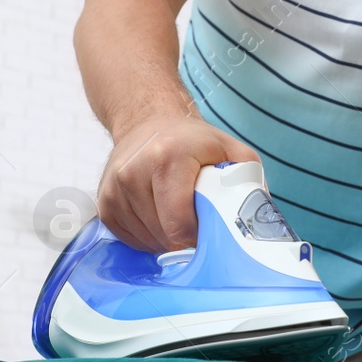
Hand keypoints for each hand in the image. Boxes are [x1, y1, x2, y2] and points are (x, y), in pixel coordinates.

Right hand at [97, 113, 258, 252]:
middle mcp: (134, 170)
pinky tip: (158, 218)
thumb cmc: (193, 142)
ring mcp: (115, 187)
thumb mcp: (231, 150)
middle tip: (196, 223)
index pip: (179, 223)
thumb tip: (258, 222)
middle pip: (163, 236)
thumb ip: (248, 181)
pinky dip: (146, 237)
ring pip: (146, 240)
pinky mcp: (104, 201)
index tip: (208, 235)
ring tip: (177, 217)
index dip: (197, 239)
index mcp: (168, 157)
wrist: (148, 121)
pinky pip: (128, 238)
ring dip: (164, 240)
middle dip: (183, 240)